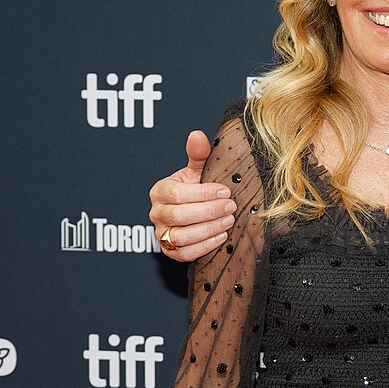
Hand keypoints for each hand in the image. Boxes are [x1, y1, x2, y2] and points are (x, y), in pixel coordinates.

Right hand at [149, 131, 234, 262]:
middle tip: (231, 206)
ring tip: (229, 221)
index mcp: (160, 191)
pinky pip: (184, 253)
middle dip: (209, 211)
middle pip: (179, 216)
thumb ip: (197, 155)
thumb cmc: (193, 189)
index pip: (177, 193)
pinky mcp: (170, 252)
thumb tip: (197, 134)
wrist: (191, 212)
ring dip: (209, 229)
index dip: (203, 193)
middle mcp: (157, 213)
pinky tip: (221, 237)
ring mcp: (162, 234)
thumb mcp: (195, 171)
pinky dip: (204, 246)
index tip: (226, 190)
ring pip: (182, 236)